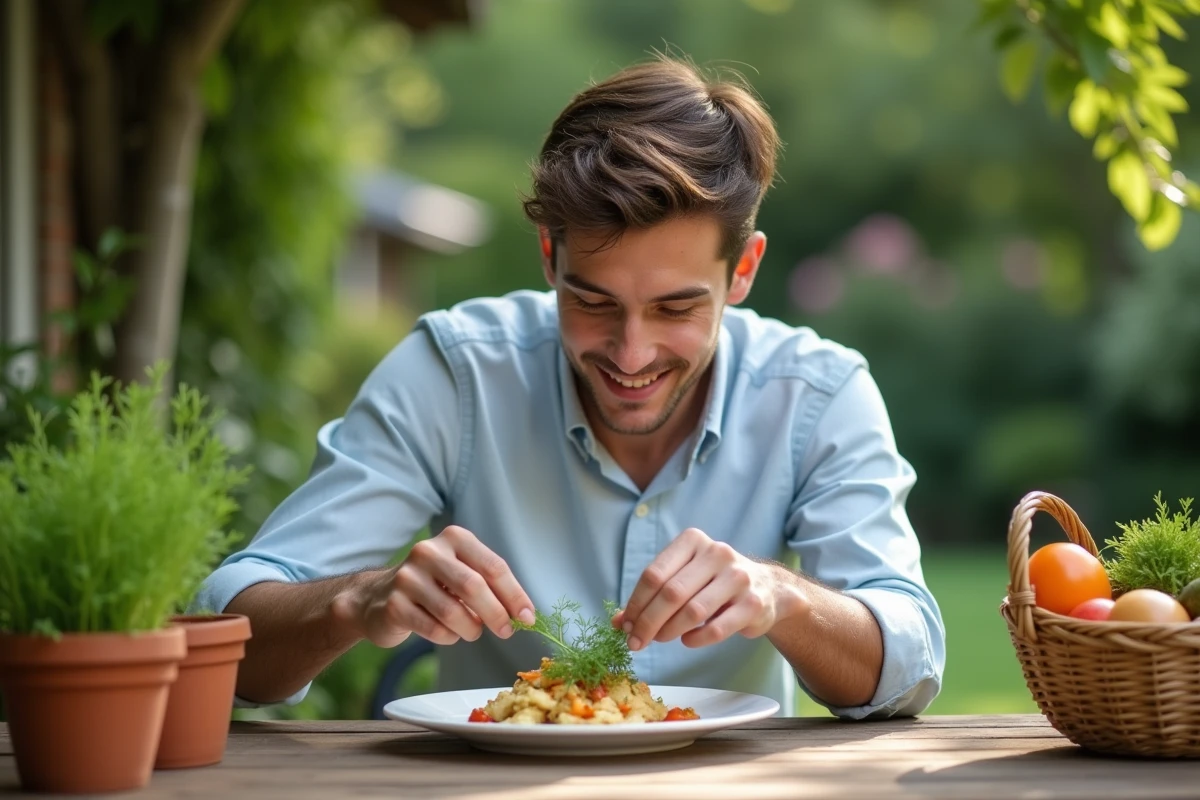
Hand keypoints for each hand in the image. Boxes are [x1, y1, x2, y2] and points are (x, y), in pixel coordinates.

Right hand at [331, 525, 534, 647]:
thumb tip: (524, 614)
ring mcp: (407, 577)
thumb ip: (491, 586)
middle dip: (496, 614)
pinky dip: (448, 637)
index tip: (528, 617)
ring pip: (453, 612)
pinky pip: (434, 629)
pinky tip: (448, 633)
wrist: (377, 598)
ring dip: (471, 629)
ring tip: (472, 631)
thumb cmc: (433, 586)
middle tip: (506, 631)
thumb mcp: (462, 573)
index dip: (514, 594)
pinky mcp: (393, 604)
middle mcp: (429, 551)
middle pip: (474, 586)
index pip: (493, 566)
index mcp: (454, 538)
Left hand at [613, 528, 793, 650]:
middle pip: (670, 593)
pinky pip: (715, 628)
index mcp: (693, 541)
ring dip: (669, 631)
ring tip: (660, 639)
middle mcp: (718, 553)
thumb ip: (652, 596)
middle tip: (635, 642)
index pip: (654, 574)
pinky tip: (687, 640)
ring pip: (692, 611)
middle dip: (648, 622)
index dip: (635, 603)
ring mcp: (738, 578)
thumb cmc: (714, 583)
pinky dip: (695, 640)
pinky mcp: (753, 604)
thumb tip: (618, 623)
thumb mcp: (683, 579)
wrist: (768, 589)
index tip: (625, 626)